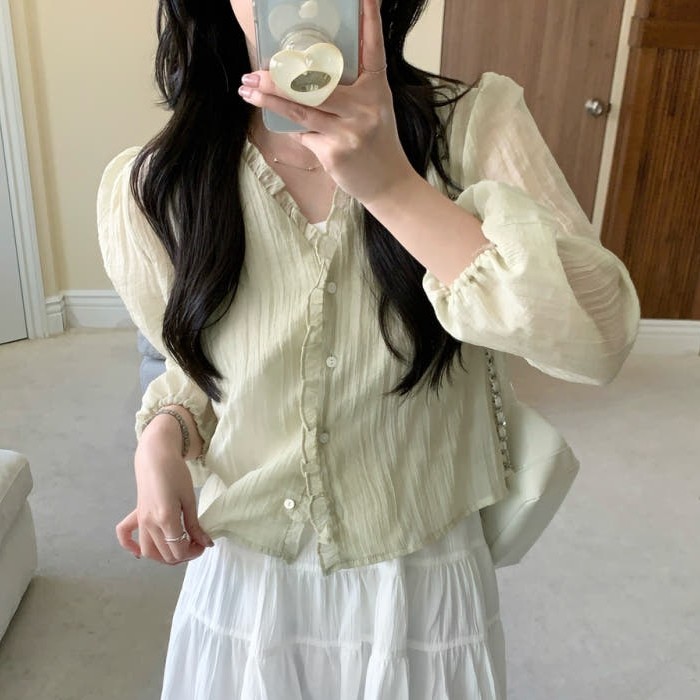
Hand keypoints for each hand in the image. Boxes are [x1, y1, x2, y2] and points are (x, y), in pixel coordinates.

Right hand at [116, 425, 213, 564]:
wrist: (156, 457)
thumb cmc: (176, 474)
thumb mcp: (189, 499)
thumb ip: (194, 524)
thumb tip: (206, 544)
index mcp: (166, 519)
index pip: (179, 550)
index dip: (194, 552)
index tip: (203, 543)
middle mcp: (150, 524)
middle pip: (166, 555)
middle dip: (183, 555)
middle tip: (195, 543)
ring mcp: (140, 521)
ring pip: (148, 552)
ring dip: (164, 556)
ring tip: (178, 546)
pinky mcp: (135, 515)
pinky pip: (125, 536)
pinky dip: (131, 547)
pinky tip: (141, 551)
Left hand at [238, 0, 414, 203]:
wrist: (389, 184)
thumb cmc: (377, 143)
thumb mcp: (372, 109)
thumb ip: (348, 92)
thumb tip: (305, 78)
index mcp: (376, 89)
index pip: (372, 48)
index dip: (369, 20)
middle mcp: (364, 107)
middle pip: (315, 85)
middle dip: (279, 78)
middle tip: (254, 72)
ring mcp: (348, 131)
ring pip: (300, 110)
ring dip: (269, 100)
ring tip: (247, 91)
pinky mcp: (334, 153)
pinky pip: (304, 135)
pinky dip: (298, 132)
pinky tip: (299, 132)